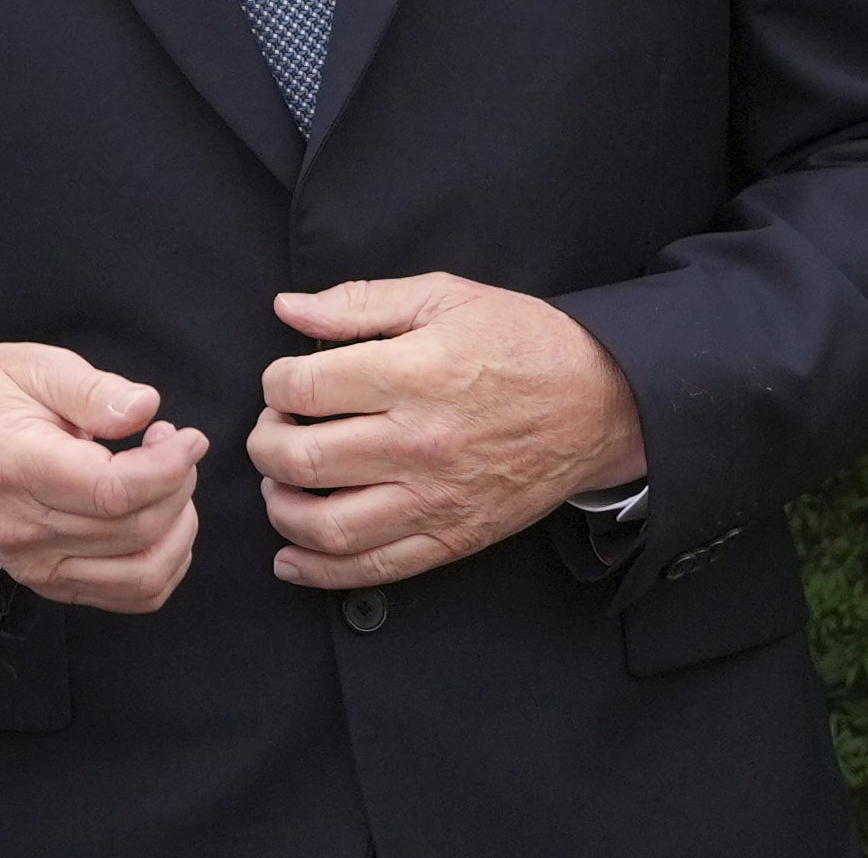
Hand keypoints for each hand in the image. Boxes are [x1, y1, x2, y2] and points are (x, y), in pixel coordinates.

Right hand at [0, 344, 209, 611]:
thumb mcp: (32, 366)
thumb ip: (91, 389)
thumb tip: (145, 409)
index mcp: (18, 468)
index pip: (112, 492)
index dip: (168, 468)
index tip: (189, 438)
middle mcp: (24, 529)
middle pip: (135, 531)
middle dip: (177, 486)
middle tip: (173, 444)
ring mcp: (35, 565)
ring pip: (142, 574)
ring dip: (179, 529)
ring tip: (170, 483)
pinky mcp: (50, 583)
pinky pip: (132, 595)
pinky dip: (166, 564)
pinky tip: (164, 522)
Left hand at [248, 274, 645, 590]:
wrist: (602, 402)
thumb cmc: (521, 342)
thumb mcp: (443, 297)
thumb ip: (359, 302)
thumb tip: (288, 308)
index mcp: (413, 376)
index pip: (304, 388)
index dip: (274, 382)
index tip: (283, 381)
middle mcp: (420, 444)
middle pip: (304, 459)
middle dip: (265, 444)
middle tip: (272, 428)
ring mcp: (437, 499)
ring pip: (329, 525)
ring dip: (281, 509)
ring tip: (279, 484)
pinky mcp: (454, 538)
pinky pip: (376, 569)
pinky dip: (320, 570)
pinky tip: (291, 556)